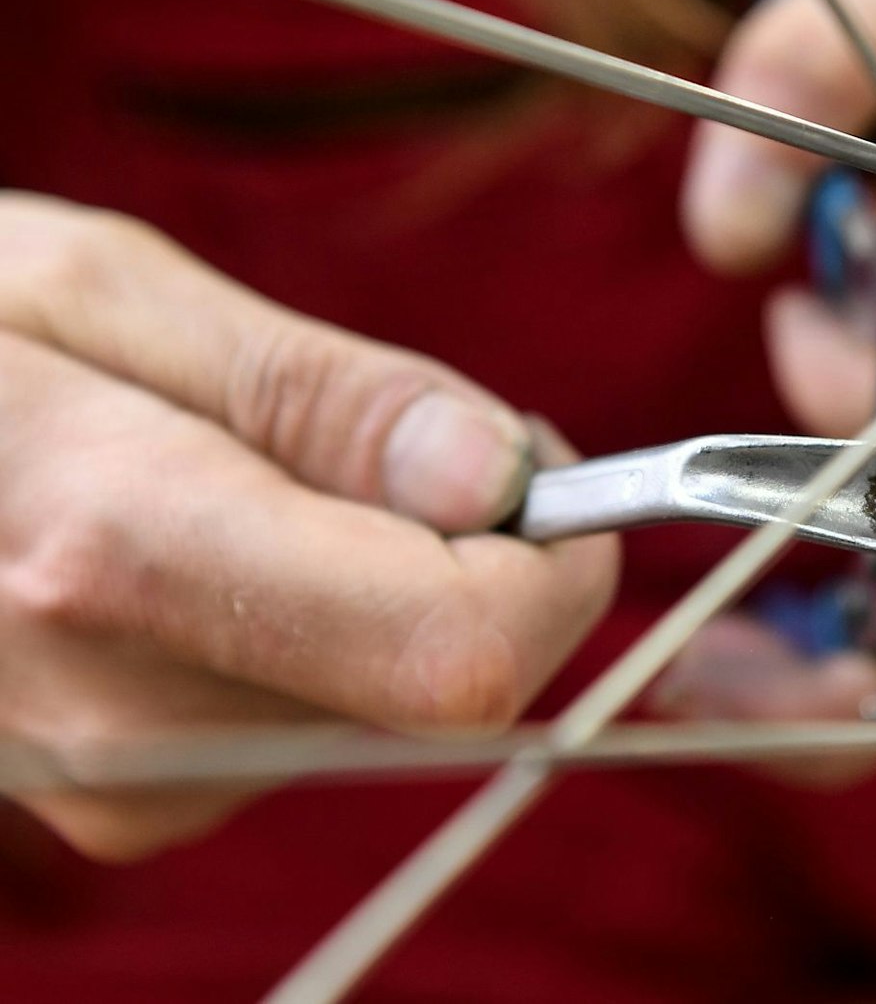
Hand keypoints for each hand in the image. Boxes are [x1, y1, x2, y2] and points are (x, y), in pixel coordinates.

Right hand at [0, 194, 617, 858]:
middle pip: (445, 686)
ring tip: (274, 473)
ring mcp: (117, 782)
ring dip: (404, 583)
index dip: (554, 566)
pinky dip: (333, 624)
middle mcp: (121, 714)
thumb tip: (502, 476)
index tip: (550, 469)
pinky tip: (236, 543)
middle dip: (485, 559)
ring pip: (393, 704)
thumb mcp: (106, 294)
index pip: (455, 652)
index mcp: (118, 551)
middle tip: (414, 436)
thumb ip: (320, 395)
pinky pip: (316, 717)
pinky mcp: (123, 798)